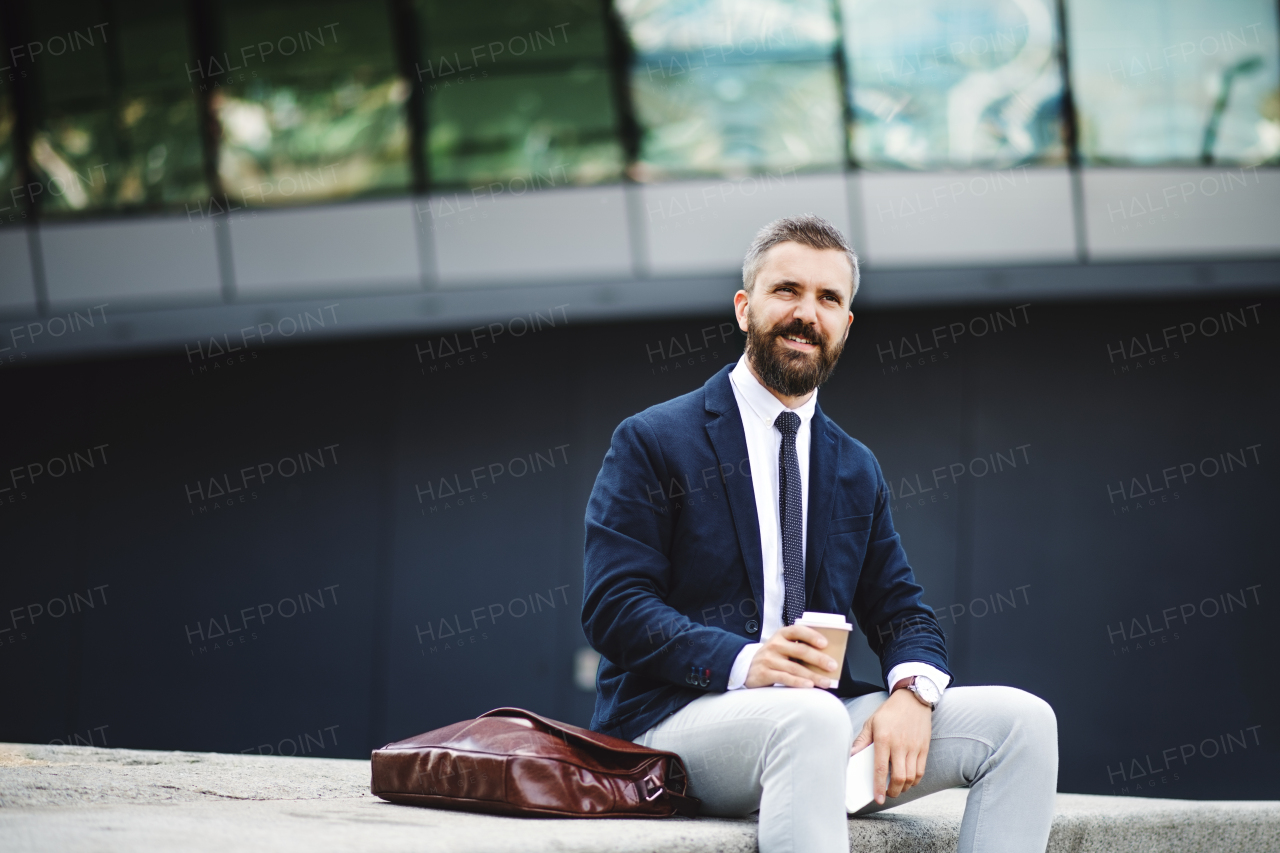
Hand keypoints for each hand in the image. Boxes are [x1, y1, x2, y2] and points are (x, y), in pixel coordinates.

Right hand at [743, 624, 839, 688]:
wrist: (748, 668)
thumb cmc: (773, 657)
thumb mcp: (783, 646)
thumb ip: (798, 647)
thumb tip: (827, 657)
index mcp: (781, 634)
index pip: (798, 631)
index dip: (812, 635)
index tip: (825, 643)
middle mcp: (775, 645)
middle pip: (800, 651)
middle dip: (819, 659)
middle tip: (833, 666)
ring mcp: (769, 659)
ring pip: (795, 667)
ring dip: (813, 675)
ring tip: (826, 682)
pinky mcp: (765, 673)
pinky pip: (785, 678)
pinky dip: (798, 682)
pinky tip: (809, 686)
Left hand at [849, 688, 931, 803]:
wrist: (912, 699)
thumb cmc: (889, 712)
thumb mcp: (871, 722)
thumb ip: (861, 741)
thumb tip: (851, 756)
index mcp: (883, 738)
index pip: (881, 769)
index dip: (879, 786)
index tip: (877, 798)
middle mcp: (900, 744)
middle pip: (899, 777)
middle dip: (893, 791)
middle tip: (886, 795)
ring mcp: (914, 747)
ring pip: (911, 777)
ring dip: (904, 788)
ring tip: (896, 789)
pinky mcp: (924, 747)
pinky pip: (920, 770)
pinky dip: (915, 780)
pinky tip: (908, 781)